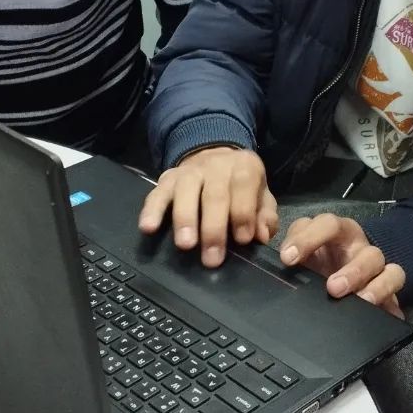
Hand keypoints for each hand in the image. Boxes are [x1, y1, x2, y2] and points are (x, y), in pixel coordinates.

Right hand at [138, 147, 277, 267]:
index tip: (242, 240)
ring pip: (186, 192)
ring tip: (185, 245)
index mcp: (244, 166)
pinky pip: (157, 193)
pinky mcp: (167, 178)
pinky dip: (152, 210)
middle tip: (212, 257)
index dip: (243, 213)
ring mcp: (189, 171)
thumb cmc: (241, 185)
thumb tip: (262, 236)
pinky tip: (148, 228)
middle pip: (214, 194)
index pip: (243, 186)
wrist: (214, 155)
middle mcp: (216, 165)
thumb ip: (264, 215)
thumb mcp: (261, 194)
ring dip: (185, 219)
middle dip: (213, 228)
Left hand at [279, 214, 404, 317]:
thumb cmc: (315, 261)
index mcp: (336, 232)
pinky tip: (383, 314)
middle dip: (351, 269)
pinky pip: (395, 289)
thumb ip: (291, 253)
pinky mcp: (387, 289)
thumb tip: (280, 263)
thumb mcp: (300, 254)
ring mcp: (376, 267)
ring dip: (374, 285)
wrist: (336, 281)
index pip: (326, 223)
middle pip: (365, 248)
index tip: (288, 259)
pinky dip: (389, 300)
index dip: (307, 238)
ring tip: (361, 301)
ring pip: (387, 267)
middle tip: (332, 288)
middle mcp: (358, 246)